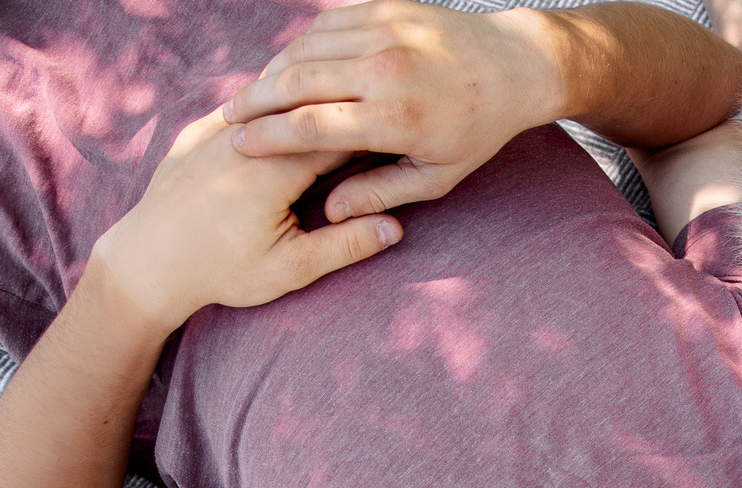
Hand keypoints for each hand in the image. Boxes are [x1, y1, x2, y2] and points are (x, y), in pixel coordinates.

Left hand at [89, 109, 397, 331]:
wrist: (147, 264)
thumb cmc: (220, 271)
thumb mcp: (290, 267)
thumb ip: (345, 245)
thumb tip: (394, 227)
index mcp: (276, 167)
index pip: (339, 136)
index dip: (369, 138)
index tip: (391, 144)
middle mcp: (246, 137)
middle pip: (306, 115)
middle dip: (336, 123)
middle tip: (364, 133)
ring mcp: (215, 130)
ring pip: (271, 106)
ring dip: (300, 114)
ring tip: (326, 125)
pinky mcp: (194, 133)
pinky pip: (238, 110)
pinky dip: (262, 114)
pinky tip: (278, 124)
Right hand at [226, 1, 561, 221]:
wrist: (512, 67)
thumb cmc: (475, 131)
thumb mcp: (435, 178)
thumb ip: (379, 193)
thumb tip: (330, 212)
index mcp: (395, 118)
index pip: (309, 126)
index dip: (266, 136)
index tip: (238, 145)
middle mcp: (385, 70)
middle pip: (295, 82)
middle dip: (254, 101)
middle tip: (229, 118)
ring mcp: (385, 32)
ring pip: (304, 49)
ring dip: (272, 72)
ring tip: (253, 95)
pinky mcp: (384, 8)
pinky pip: (325, 25)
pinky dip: (300, 46)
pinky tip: (287, 66)